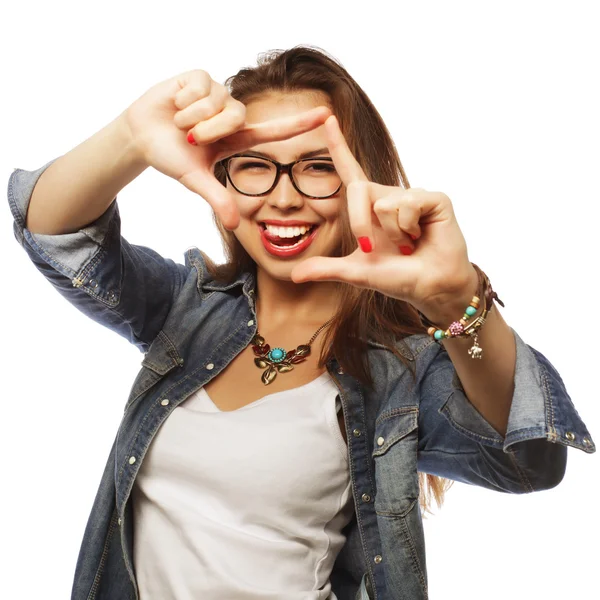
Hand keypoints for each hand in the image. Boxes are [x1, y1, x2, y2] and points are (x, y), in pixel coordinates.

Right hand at [123, 70, 330, 229]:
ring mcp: (217, 93)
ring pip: (214, 103)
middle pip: (234, 118)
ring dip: (191, 118)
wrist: (141, 136)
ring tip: (180, 122)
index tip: (327, 116)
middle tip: (189, 138)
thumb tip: (234, 226)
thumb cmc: (172, 156)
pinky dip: (181, 101)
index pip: (274, 130)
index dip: (300, 123)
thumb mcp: (195, 180)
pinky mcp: (199, 76)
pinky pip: (198, 87)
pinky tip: (175, 104)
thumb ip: (217, 200)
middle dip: (206, 131)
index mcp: (237, 138)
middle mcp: (231, 114)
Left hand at [290, 116, 478, 318]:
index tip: (326, 118)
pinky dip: (409, 228)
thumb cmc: (397, 276)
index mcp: (370, 206)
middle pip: (360, 191)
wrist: (429, 286)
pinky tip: (422, 236)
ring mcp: (412, 195)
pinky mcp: (433, 198)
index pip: (350, 171)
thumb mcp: (357, 272)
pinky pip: (408, 205)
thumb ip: (327, 269)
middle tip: (376, 249)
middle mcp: (389, 195)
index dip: (338, 145)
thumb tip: (295, 275)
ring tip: (408, 244)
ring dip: (393, 234)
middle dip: (362, 225)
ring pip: (386, 204)